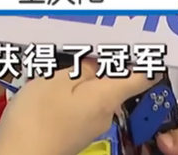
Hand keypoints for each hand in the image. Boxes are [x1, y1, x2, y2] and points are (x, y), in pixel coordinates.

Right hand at [0, 60, 156, 154]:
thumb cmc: (35, 121)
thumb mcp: (55, 80)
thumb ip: (81, 68)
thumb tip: (96, 64)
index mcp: (107, 98)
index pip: (141, 77)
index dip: (142, 59)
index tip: (137, 43)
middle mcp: (104, 115)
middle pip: (112, 82)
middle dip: (97, 64)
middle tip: (80, 46)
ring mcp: (89, 127)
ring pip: (91, 93)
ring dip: (77, 79)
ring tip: (54, 67)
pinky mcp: (73, 134)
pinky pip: (77, 107)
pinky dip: (66, 95)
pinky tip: (46, 91)